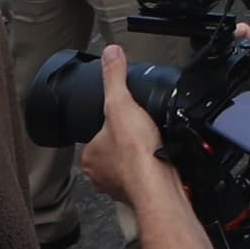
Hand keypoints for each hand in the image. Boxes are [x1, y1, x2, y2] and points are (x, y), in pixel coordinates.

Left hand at [78, 46, 168, 207]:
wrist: (158, 184)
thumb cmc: (136, 151)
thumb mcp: (122, 103)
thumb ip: (115, 77)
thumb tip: (111, 53)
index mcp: (90, 155)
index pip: (97, 134)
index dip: (114, 124)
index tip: (128, 120)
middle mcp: (99, 175)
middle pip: (113, 150)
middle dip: (126, 144)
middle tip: (142, 134)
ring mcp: (118, 187)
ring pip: (127, 167)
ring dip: (138, 159)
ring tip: (152, 147)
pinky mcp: (137, 195)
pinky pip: (142, 179)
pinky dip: (150, 171)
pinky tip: (159, 162)